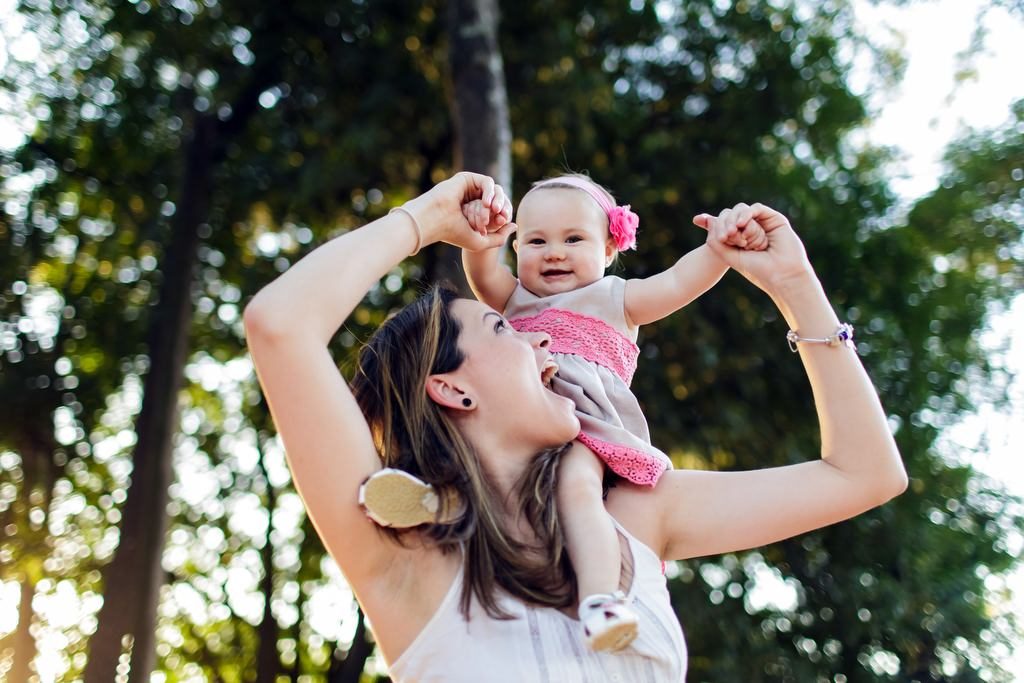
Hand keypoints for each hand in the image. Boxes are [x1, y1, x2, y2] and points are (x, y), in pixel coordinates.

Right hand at [401, 172, 514, 251]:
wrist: (435, 222)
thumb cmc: (454, 234)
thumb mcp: (481, 242)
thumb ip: (500, 237)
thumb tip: (515, 225)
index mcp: (474, 214)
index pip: (497, 213)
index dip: (504, 216)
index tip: (501, 223)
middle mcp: (471, 201)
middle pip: (497, 200)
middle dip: (503, 208)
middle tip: (501, 216)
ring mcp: (469, 189)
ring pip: (494, 190)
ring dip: (498, 200)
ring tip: (495, 210)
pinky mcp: (466, 179)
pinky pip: (487, 182)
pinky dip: (491, 192)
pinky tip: (487, 203)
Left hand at [693, 203, 812, 293]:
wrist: (782, 276)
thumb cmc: (758, 270)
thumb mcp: (730, 257)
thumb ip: (716, 242)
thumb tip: (708, 222)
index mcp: (740, 238)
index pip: (723, 223)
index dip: (715, 224)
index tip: (709, 230)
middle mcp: (751, 229)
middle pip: (731, 215)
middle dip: (724, 222)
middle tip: (725, 237)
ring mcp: (763, 223)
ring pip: (742, 210)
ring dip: (734, 219)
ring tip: (733, 232)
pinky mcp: (775, 219)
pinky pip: (756, 209)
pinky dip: (746, 214)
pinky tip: (741, 224)